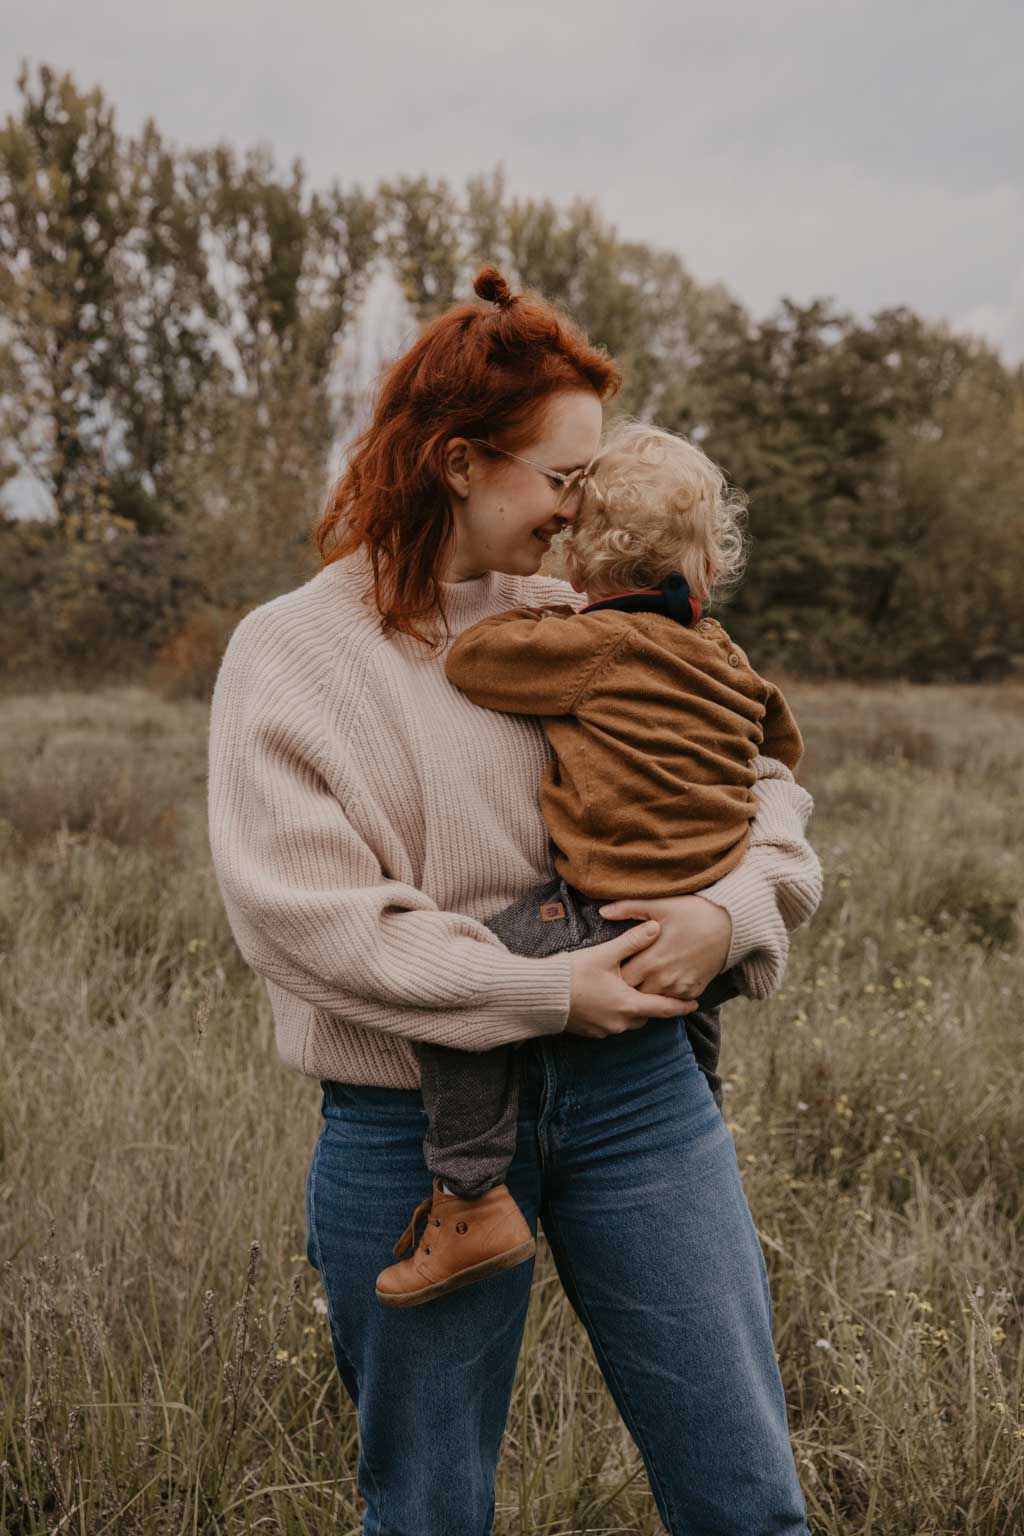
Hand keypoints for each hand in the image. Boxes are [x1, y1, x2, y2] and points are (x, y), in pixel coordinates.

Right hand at [564, 921, 697, 1038]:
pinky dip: (614, 1013)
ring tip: (631, 993)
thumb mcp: (606, 954)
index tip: (695, 1003)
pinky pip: (610, 1024)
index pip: (663, 1008)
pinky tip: (606, 998)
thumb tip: (656, 927)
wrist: (540, 995)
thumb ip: (632, 941)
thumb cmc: (574, 974)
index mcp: (628, 1004)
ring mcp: (603, 1030)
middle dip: (653, 1005)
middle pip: (645, 1016)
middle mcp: (619, 1022)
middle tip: (659, 992)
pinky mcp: (589, 1031)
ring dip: (632, 1008)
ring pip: (628, 1021)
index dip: (681, 1006)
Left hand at [596, 894, 732, 1000]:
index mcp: (650, 960)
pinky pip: (671, 1001)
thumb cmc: (693, 911)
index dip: (614, 974)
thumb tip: (602, 912)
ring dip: (645, 992)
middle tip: (621, 976)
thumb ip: (628, 908)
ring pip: (652, 1000)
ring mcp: (679, 988)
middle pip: (634, 993)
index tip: (613, 966)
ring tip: (639, 981)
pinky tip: (661, 983)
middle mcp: (663, 979)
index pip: (621, 978)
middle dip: (626, 986)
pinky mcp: (693, 991)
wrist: (730, 924)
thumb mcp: (660, 904)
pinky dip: (664, 995)